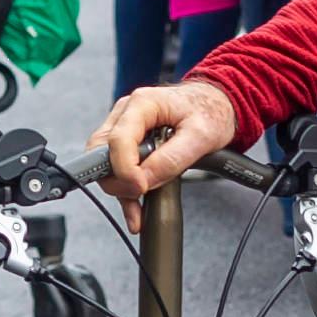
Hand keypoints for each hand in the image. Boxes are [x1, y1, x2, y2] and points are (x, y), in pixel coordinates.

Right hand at [89, 80, 237, 223]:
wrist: (215, 106)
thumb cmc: (210, 112)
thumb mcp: (201, 136)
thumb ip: (172, 159)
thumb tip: (145, 179)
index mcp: (143, 104)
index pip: (118, 139)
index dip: (124, 169)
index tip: (139, 187)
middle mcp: (127, 114)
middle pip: (101, 151)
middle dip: (116, 179)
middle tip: (139, 195)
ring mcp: (125, 128)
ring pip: (105, 164)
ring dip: (120, 190)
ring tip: (138, 212)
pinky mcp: (129, 143)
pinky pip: (118, 169)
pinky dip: (125, 191)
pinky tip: (135, 210)